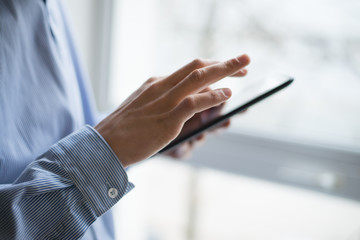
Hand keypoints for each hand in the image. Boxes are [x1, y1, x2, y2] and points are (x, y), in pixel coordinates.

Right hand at [95, 55, 249, 166]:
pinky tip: (227, 95)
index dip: (211, 65)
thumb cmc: (124, 129)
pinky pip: (194, 102)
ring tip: (244, 69)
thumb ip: (162, 103)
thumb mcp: (143, 107)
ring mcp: (164, 102)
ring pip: (199, 78)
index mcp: (156, 84)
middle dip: (224, 62)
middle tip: (245, 60)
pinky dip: (213, 96)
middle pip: (198, 66)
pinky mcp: (167, 119)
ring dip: (224, 72)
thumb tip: (185, 104)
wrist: (104, 145)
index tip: (226, 67)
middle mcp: (161, 87)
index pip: (189, 69)